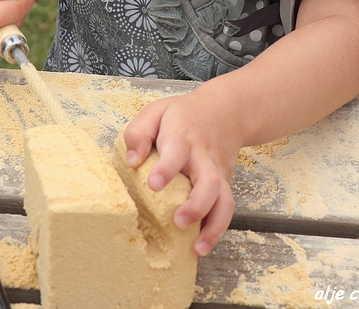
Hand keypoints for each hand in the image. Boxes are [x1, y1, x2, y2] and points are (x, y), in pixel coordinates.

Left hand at [123, 84, 241, 255]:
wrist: (225, 111)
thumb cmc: (184, 114)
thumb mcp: (157, 110)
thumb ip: (139, 132)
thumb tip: (132, 160)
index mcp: (182, 136)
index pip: (176, 151)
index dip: (166, 168)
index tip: (153, 184)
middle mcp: (203, 157)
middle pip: (209, 182)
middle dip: (196, 205)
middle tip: (178, 221)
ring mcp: (217, 172)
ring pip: (224, 200)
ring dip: (213, 225)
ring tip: (196, 247)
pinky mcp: (225, 184)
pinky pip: (226, 208)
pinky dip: (217, 229)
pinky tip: (202, 245)